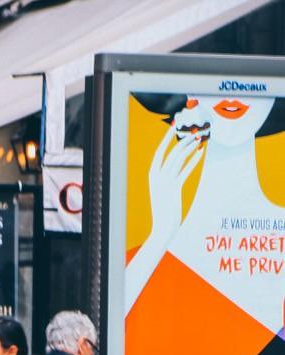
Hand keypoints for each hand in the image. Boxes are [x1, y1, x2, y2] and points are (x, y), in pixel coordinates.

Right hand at [146, 128, 204, 244]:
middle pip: (170, 152)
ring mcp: (164, 182)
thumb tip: (177, 167)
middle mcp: (156, 177)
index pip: (159, 152)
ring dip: (189, 147)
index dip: (166, 138)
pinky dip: (193, 160)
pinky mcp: (174, 188)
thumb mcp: (163, 191)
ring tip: (199, 138)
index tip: (173, 127)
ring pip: (177, 159)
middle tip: (194, 131)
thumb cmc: (165, 210)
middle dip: (182, 140)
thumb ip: (168, 178)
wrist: (162, 227)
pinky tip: (201, 153)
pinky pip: (185, 170)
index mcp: (152, 175)